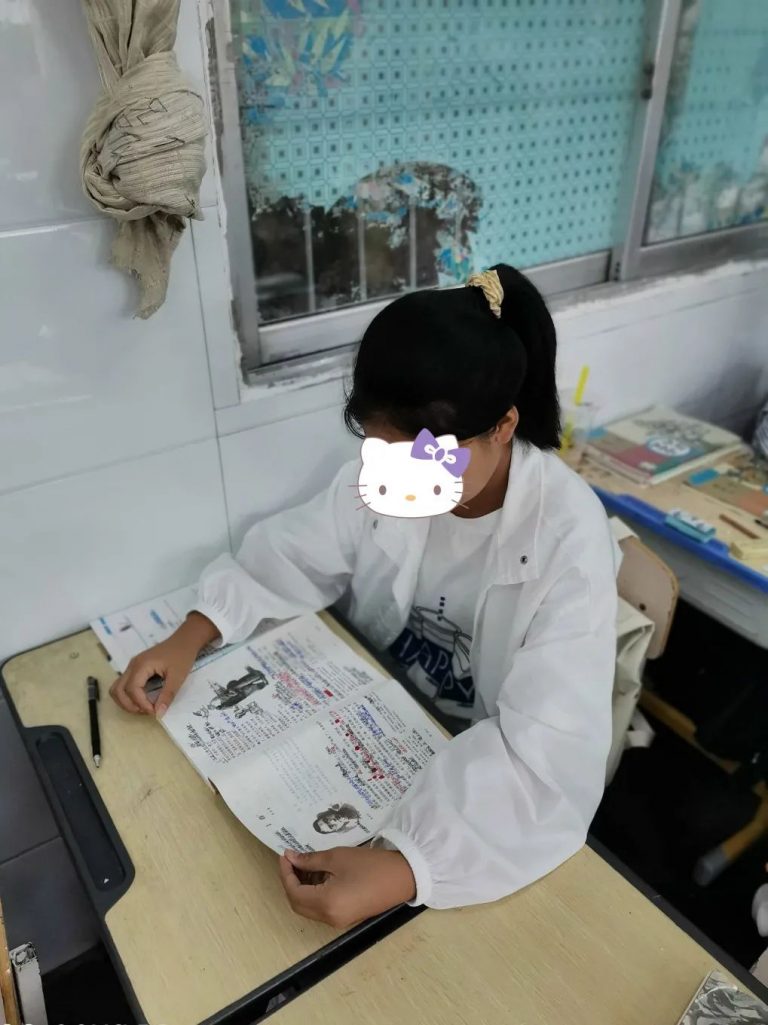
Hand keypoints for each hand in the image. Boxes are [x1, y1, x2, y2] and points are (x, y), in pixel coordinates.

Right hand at [109, 612, 218, 716]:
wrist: (185, 640)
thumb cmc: (182, 656)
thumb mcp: (178, 677)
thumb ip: (167, 696)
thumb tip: (158, 714)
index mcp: (142, 665)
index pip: (132, 689)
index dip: (141, 704)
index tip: (154, 712)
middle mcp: (132, 665)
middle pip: (118, 690)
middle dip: (130, 705)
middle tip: (147, 711)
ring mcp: (132, 666)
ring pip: (117, 688)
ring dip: (126, 701)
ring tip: (144, 707)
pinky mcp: (135, 668)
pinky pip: (124, 684)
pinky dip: (128, 695)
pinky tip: (143, 699)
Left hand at [278, 846, 415, 928]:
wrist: (403, 877)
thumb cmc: (370, 865)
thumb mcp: (338, 857)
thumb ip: (311, 860)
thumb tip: (291, 858)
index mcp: (326, 904)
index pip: (294, 892)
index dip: (286, 874)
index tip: (285, 855)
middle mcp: (329, 918)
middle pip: (298, 904)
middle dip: (291, 882)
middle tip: (292, 860)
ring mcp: (338, 921)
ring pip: (309, 908)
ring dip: (302, 888)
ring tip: (305, 865)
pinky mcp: (347, 918)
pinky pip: (322, 909)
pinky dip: (314, 894)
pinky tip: (319, 875)